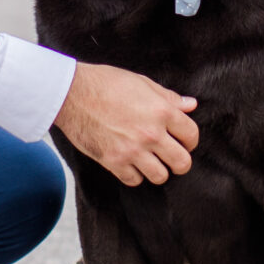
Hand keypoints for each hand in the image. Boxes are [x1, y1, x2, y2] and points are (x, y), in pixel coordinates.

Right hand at [54, 63, 198, 185]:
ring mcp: (132, 150)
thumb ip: (168, 97)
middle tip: (172, 157)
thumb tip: (190, 105)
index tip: (184, 142)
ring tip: (151, 161)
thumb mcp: (142, 83)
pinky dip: (135, 175)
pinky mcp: (114, 161)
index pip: (191, 135)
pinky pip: (134, 180)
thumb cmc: (105, 83)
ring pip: (160, 176)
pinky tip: (131, 163)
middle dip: (180, 162)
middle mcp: (151, 134)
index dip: (190, 140)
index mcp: (161, 111)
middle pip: (182, 162)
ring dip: (158, 170)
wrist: (72, 94)